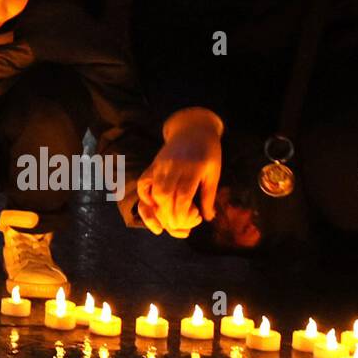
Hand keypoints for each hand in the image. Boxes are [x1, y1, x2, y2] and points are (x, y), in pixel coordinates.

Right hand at [137, 109, 222, 237]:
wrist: (193, 128)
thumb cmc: (208, 152)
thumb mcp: (214, 172)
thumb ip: (209, 196)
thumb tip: (209, 218)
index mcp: (192, 168)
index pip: (182, 197)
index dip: (183, 215)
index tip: (188, 226)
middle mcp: (173, 167)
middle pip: (164, 197)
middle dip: (169, 218)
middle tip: (179, 228)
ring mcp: (160, 166)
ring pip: (152, 192)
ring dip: (156, 213)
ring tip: (164, 226)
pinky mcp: (153, 166)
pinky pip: (143, 185)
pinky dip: (145, 199)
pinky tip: (153, 210)